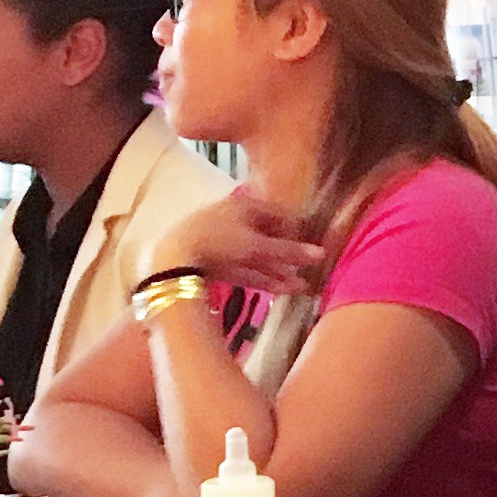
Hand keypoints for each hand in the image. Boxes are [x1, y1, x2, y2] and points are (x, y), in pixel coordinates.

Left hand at [170, 186, 326, 298]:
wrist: (174, 258)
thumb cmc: (220, 241)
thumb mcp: (258, 247)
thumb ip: (290, 252)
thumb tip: (322, 254)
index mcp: (244, 205)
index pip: (279, 214)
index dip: (296, 231)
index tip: (309, 248)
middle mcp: (234, 220)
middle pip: (267, 238)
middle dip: (287, 258)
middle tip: (306, 272)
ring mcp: (221, 241)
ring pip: (255, 257)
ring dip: (277, 272)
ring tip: (299, 288)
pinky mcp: (213, 261)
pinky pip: (242, 267)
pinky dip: (259, 278)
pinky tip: (279, 291)